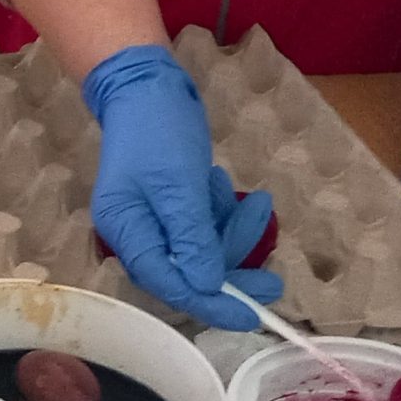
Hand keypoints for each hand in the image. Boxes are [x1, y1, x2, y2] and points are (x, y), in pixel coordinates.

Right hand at [83, 44, 283, 327]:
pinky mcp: (171, 206)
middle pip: (187, 273)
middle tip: (274, 280)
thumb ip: (192, 238)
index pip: (168, 283)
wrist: (148, 85)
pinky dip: (223, 215)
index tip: (253, 315)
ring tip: (256, 204)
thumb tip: (206, 287)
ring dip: (233, 233)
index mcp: (125, 230)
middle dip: (232, 272)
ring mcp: (153, 219)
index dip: (210, 303)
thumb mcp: (179, 184)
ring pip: (202, 250)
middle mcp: (135, 232)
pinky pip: (204, 228)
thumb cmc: (159, 131)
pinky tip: (224, 186)